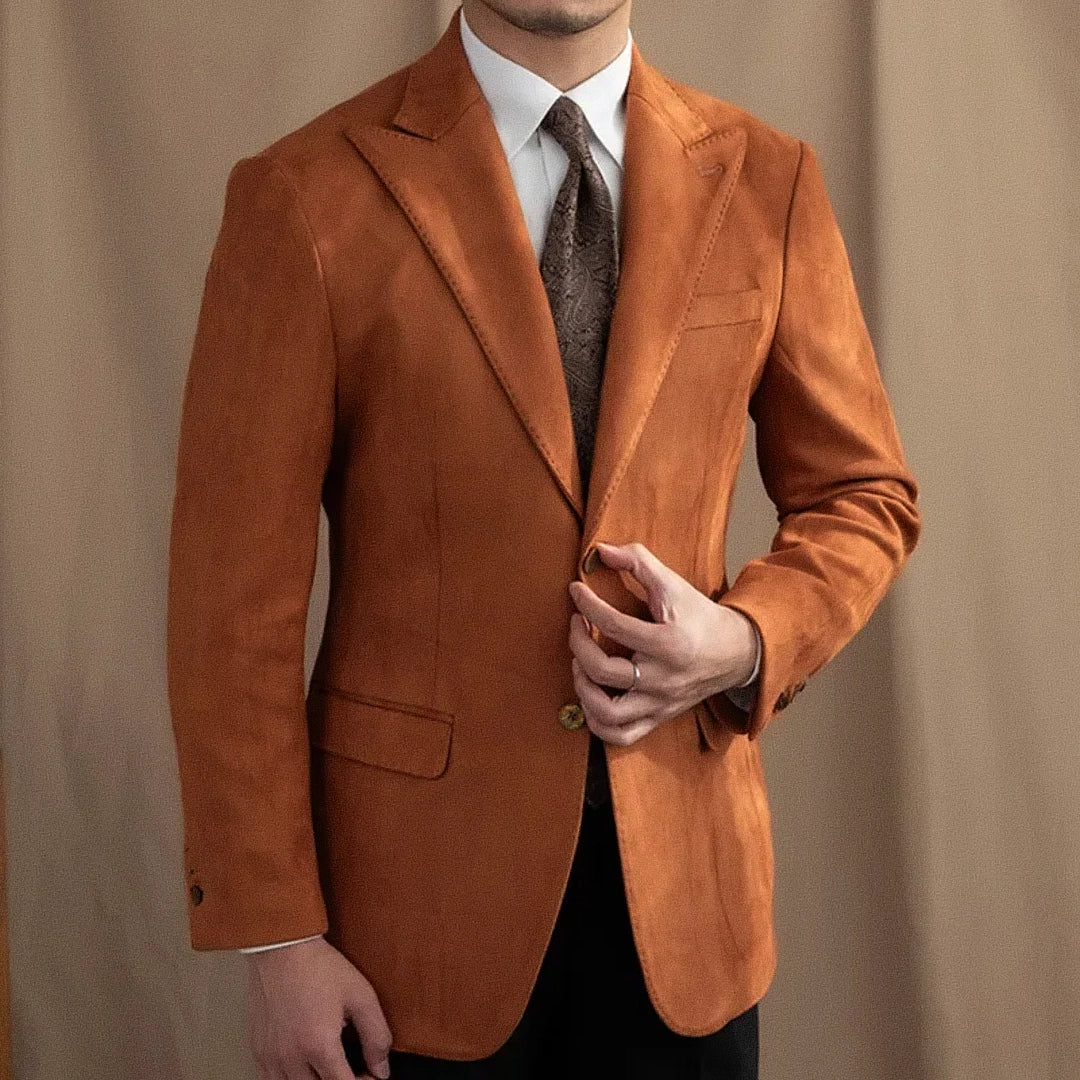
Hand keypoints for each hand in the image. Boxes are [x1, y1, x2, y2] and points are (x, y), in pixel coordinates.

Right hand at [246, 936, 392, 1079]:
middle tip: (352, 1069)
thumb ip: (376, 1035)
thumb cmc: (319, 966)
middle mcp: (291, 1057)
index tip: (370, 1075)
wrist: (281, 948)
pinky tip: (304, 1062)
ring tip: (329, 1065)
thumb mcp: (361, 995)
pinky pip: (273, 1078)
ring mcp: (270, 1056)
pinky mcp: (258, 1050)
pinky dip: (291, 1077)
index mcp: (319, 1045)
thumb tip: (381, 1068)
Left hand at [567, 541, 757, 746]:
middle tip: (576, 626)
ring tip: (579, 664)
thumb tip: (600, 550)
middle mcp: (663, 678)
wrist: (735, 652)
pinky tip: (590, 697)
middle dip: (578, 645)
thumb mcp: (673, 584)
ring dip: (583, 689)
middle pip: (603, 672)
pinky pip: (621, 736)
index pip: (615, 626)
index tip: (576, 590)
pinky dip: (598, 723)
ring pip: (608, 714)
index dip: (587, 604)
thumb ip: (638, 562)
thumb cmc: (699, 616)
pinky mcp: (658, 717)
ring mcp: (660, 703)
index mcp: (668, 643)